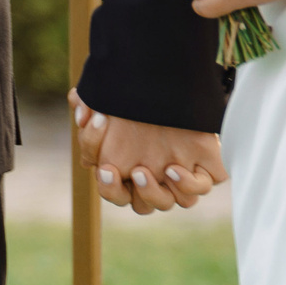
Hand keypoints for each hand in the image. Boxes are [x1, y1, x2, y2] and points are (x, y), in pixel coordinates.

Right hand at [70, 90, 226, 215]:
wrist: (176, 78)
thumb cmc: (138, 96)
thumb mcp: (108, 99)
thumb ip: (88, 108)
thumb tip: (80, 115)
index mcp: (131, 169)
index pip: (116, 195)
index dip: (110, 187)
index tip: (107, 169)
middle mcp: (156, 176)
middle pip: (145, 206)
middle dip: (142, 191)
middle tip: (138, 169)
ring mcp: (181, 173)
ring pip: (174, 203)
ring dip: (163, 191)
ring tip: (164, 168)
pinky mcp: (205, 165)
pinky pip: (200, 188)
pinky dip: (190, 184)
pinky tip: (179, 168)